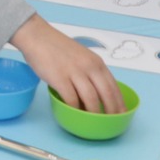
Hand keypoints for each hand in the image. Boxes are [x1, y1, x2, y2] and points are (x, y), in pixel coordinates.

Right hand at [11, 13, 125, 113]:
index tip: (121, 114)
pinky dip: (75, 109)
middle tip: (110, 122)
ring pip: (91, 99)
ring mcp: (74, 72)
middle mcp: (89, 66)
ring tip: (93, 121)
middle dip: (111, 111)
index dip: (119, 102)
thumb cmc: (58, 48)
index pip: (114, 86)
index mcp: (96, 62)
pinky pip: (71, 100)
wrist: (37, 36)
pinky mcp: (59, 78)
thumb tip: (97, 94)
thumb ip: (91, 72)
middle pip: (106, 94)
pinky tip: (74, 112)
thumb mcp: (82, 57)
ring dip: (93, 113)